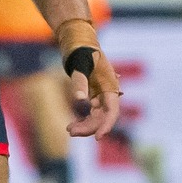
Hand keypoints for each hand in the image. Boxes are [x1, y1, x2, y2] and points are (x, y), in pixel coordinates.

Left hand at [56, 18, 121, 137]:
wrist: (80, 44)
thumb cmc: (82, 53)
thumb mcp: (80, 66)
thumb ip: (80, 83)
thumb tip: (78, 101)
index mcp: (110, 87)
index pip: (112, 112)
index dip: (106, 126)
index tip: (97, 138)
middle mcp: (108, 94)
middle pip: (103, 118)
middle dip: (90, 127)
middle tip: (70, 131)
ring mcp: (101, 96)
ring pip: (97, 117)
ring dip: (85, 126)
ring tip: (69, 130)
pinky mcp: (94, 96)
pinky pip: (92, 113)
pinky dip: (83, 120)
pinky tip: (73, 124)